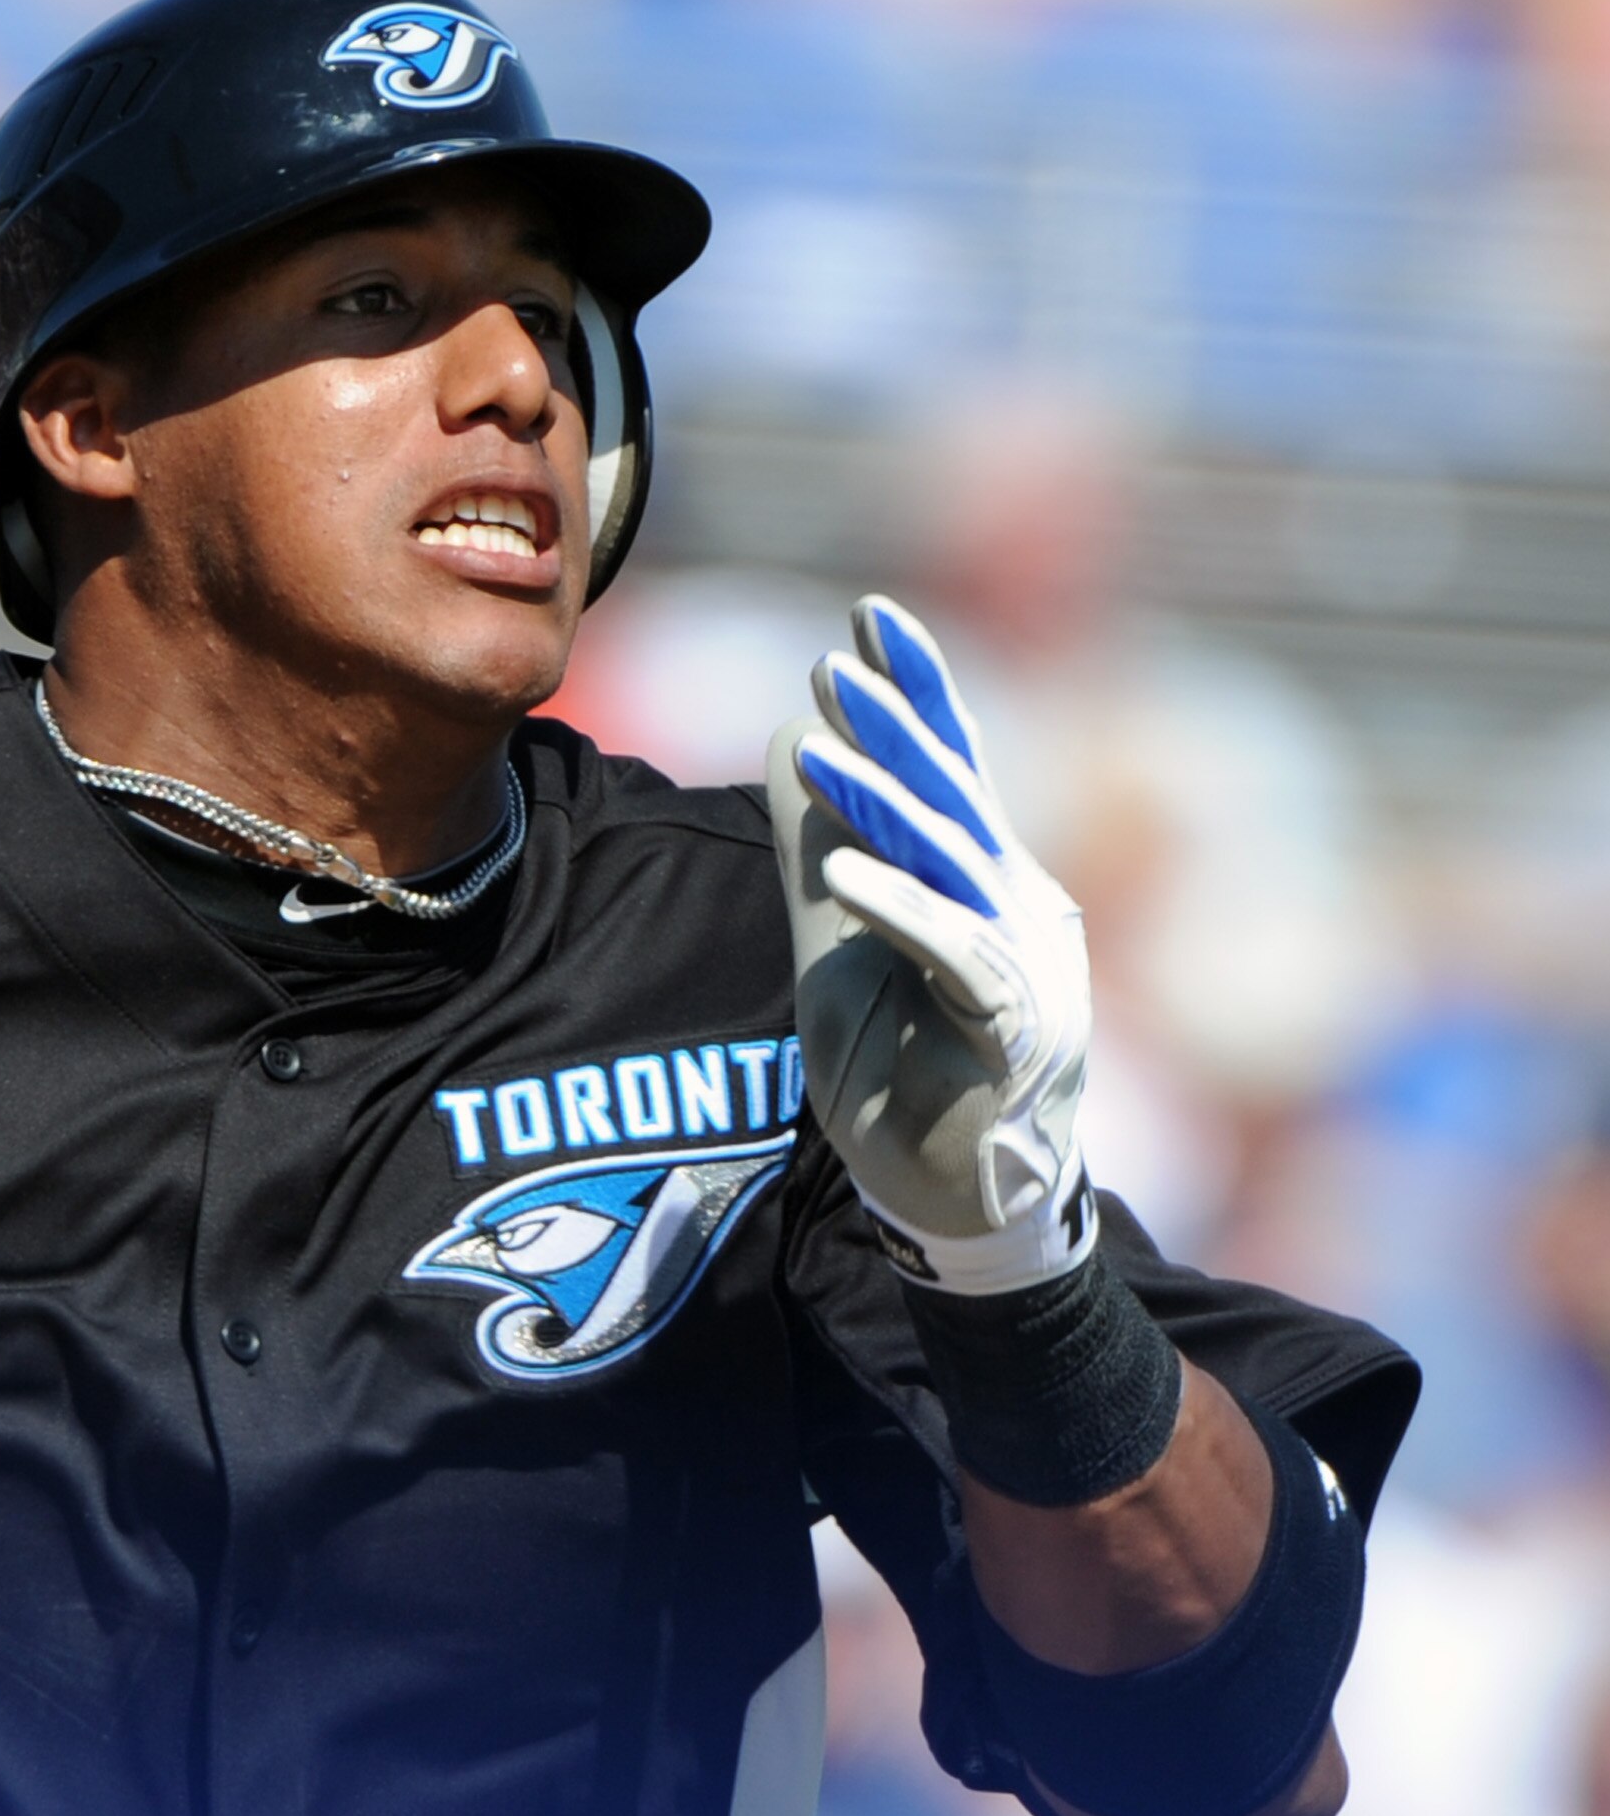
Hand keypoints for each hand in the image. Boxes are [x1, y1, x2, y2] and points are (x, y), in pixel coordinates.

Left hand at [765, 595, 1094, 1293]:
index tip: (870, 617)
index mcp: (985, 877)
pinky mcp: (1016, 1032)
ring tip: (821, 748)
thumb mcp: (836, 946)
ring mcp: (1029, 966)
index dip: (917, 689)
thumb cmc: (902, 1066)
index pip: (952, 764)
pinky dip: (900, 911)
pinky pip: (957, 956)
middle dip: (895, 726)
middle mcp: (1019, 906)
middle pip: (953, 796)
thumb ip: (820, 850)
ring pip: (954, 863)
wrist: (953, 1198)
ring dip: (884, 803)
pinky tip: (844, 875)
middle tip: (837, 663)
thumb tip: (784, 740)